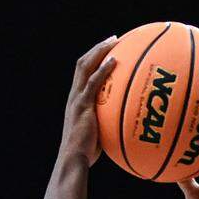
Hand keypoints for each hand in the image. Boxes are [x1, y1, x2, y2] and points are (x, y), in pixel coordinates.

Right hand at [60, 36, 118, 163]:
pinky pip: (93, 82)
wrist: (73, 158)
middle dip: (98, 49)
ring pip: (86, 66)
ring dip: (100, 51)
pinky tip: (114, 61)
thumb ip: (107, 126)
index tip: (108, 51)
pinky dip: (103, 69)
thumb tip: (125, 128)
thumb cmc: (86, 154)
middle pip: (83, 63)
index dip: (94, 60)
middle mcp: (74, 95)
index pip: (83, 74)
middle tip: (114, 39)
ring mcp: (77, 98)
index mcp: (76, 100)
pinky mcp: (82, 105)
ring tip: (115, 41)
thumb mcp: (97, 136)